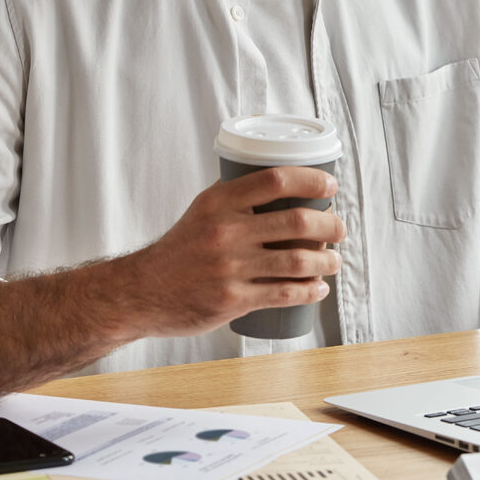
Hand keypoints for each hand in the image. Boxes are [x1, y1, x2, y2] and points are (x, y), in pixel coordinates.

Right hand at [117, 166, 345, 338]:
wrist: (140, 292)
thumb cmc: (179, 249)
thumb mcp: (202, 210)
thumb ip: (237, 197)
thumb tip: (281, 182)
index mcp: (219, 202)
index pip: (275, 179)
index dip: (311, 180)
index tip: (330, 187)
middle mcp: (225, 231)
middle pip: (297, 222)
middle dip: (330, 225)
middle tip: (339, 229)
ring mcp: (230, 268)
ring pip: (298, 261)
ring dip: (327, 261)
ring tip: (334, 260)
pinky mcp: (233, 300)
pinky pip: (284, 293)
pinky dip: (310, 291)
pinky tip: (319, 288)